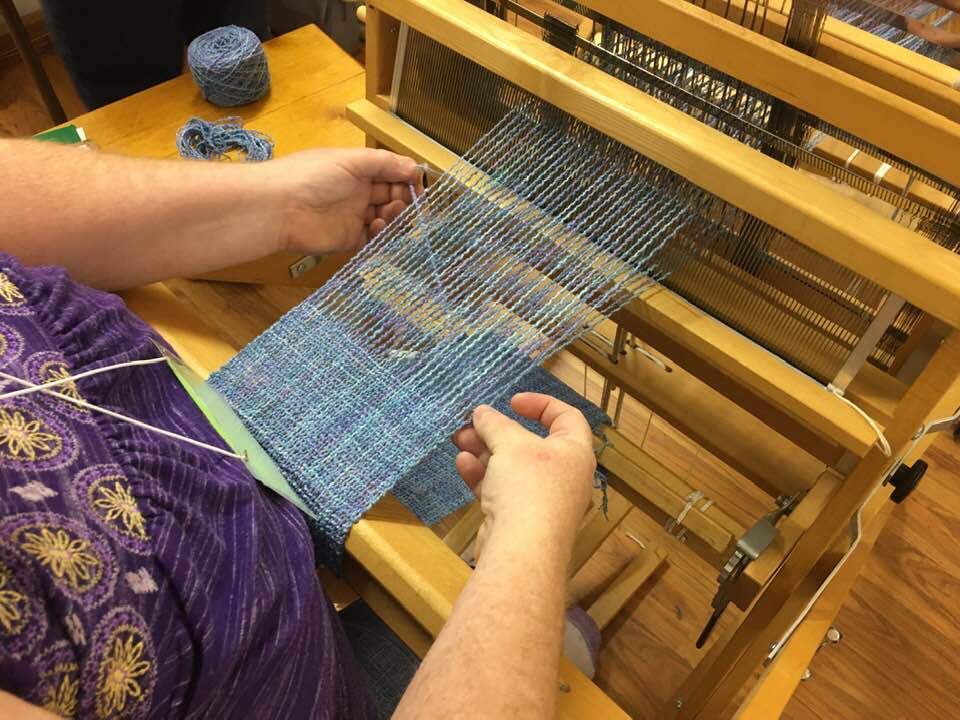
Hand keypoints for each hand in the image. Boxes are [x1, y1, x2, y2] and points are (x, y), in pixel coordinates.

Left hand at [263, 148, 421, 254]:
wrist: (279, 207)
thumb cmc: (312, 175)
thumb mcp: (351, 160)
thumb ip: (385, 163)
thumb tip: (415, 167)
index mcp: (359, 169)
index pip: (392, 173)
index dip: (407, 179)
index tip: (418, 185)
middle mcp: (358, 191)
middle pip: (393, 197)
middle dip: (404, 199)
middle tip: (403, 202)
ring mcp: (354, 216)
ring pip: (387, 219)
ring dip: (394, 216)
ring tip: (388, 213)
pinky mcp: (349, 239)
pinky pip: (374, 239)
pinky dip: (381, 234)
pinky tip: (376, 226)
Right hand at [452, 392, 595, 560]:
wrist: (521, 551)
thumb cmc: (528, 488)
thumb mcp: (511, 444)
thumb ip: (495, 424)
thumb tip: (483, 412)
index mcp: (574, 453)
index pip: (566, 418)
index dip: (541, 404)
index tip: (512, 401)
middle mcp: (562, 476)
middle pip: (530, 443)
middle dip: (498, 431)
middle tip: (472, 423)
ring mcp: (540, 499)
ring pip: (511, 466)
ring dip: (485, 450)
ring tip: (460, 439)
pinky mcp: (519, 518)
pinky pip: (501, 489)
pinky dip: (483, 475)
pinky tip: (463, 464)